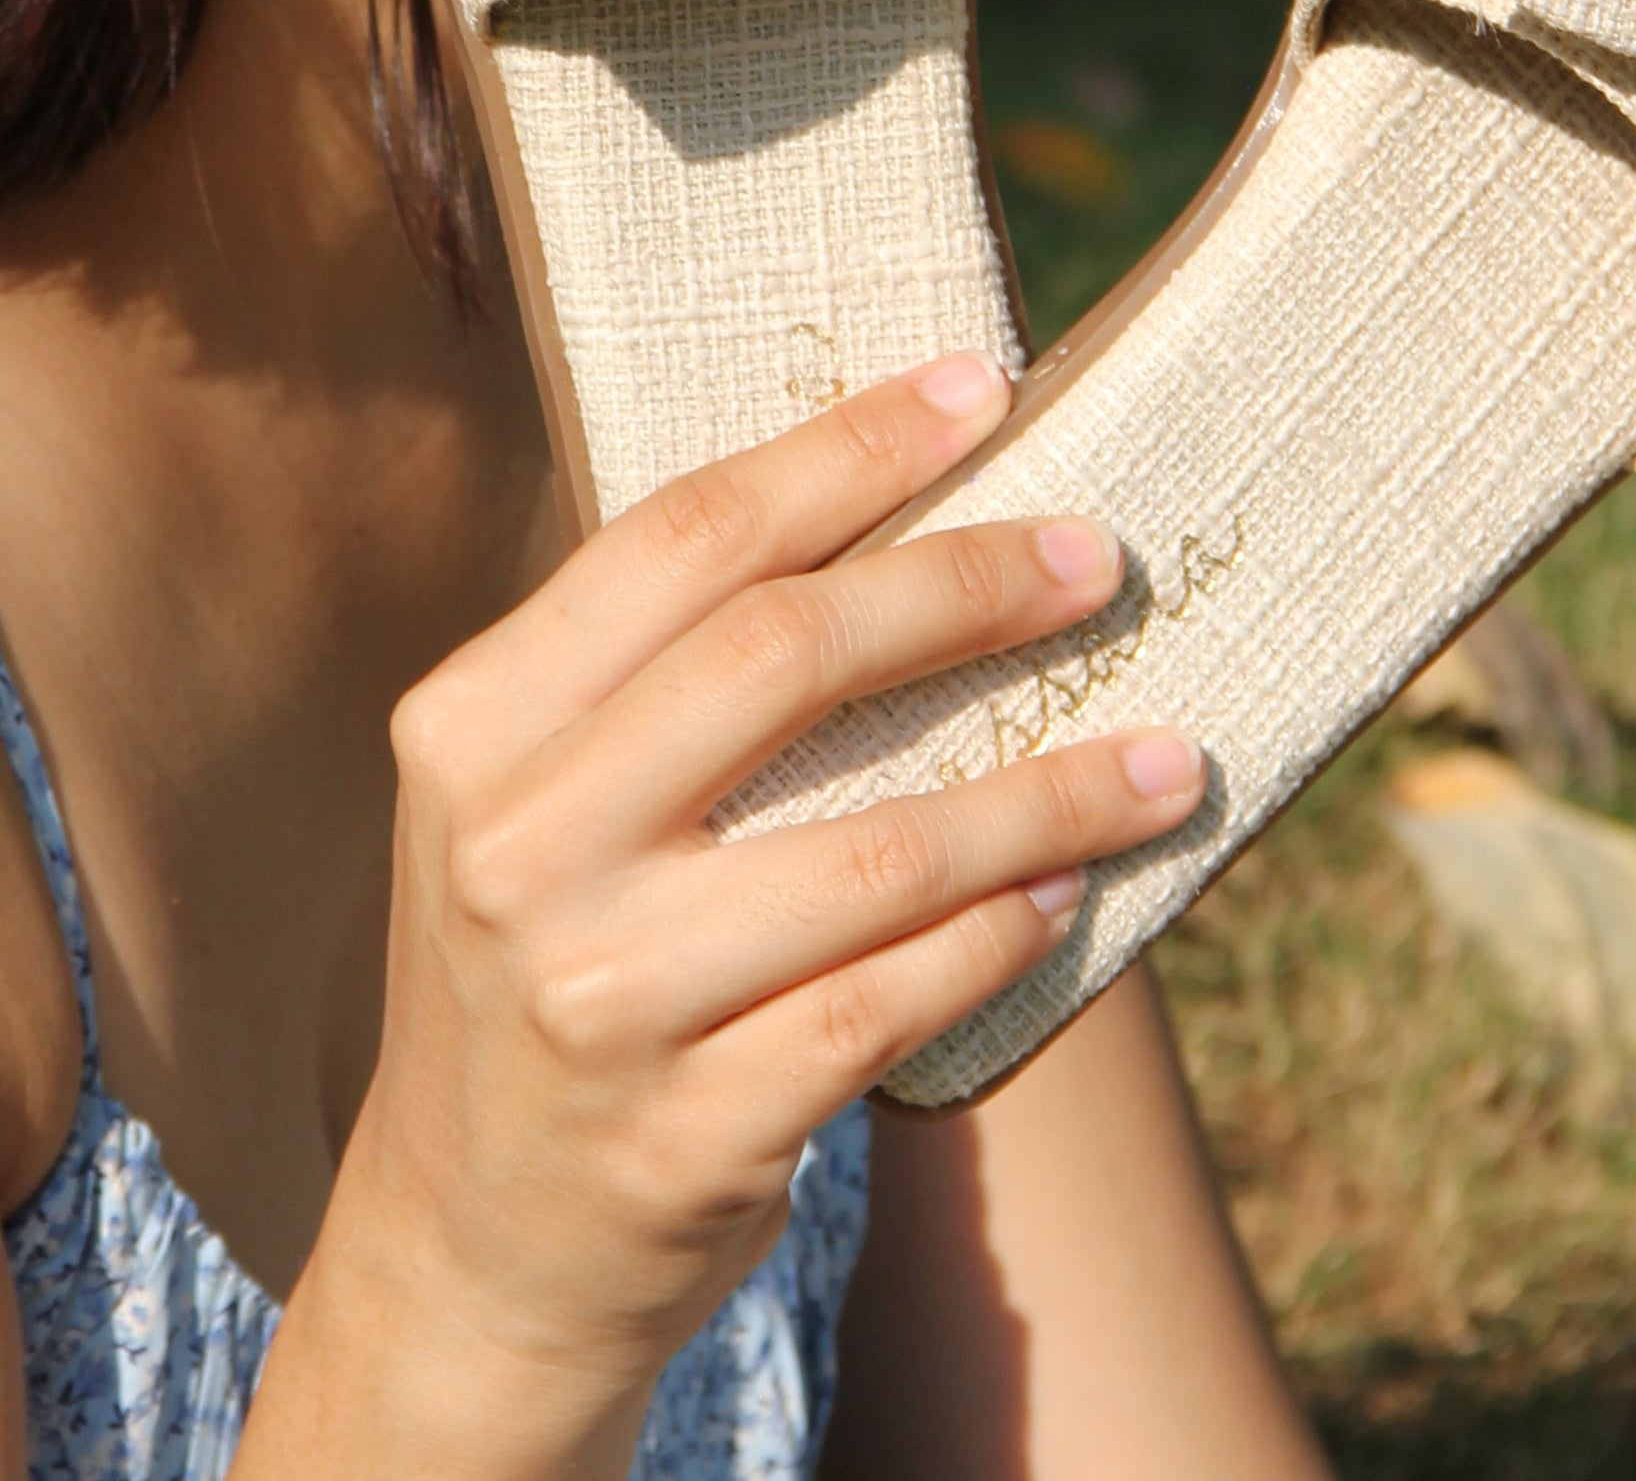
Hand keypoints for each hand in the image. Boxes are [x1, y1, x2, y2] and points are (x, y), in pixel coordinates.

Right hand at [242, 355, 1206, 1480]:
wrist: (469, 1248)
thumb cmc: (553, 960)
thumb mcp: (534, 797)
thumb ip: (657, 669)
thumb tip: (889, 497)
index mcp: (472, 724)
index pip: (681, 537)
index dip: (842, 451)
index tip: (975, 388)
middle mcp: (516, 847)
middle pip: (778, 655)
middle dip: (962, 585)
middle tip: (1095, 553)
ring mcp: (598, 998)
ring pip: (873, 848)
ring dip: (1047, 792)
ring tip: (1166, 754)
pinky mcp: (686, 1133)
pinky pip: (891, 1003)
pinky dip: (999, 935)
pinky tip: (1070, 895)